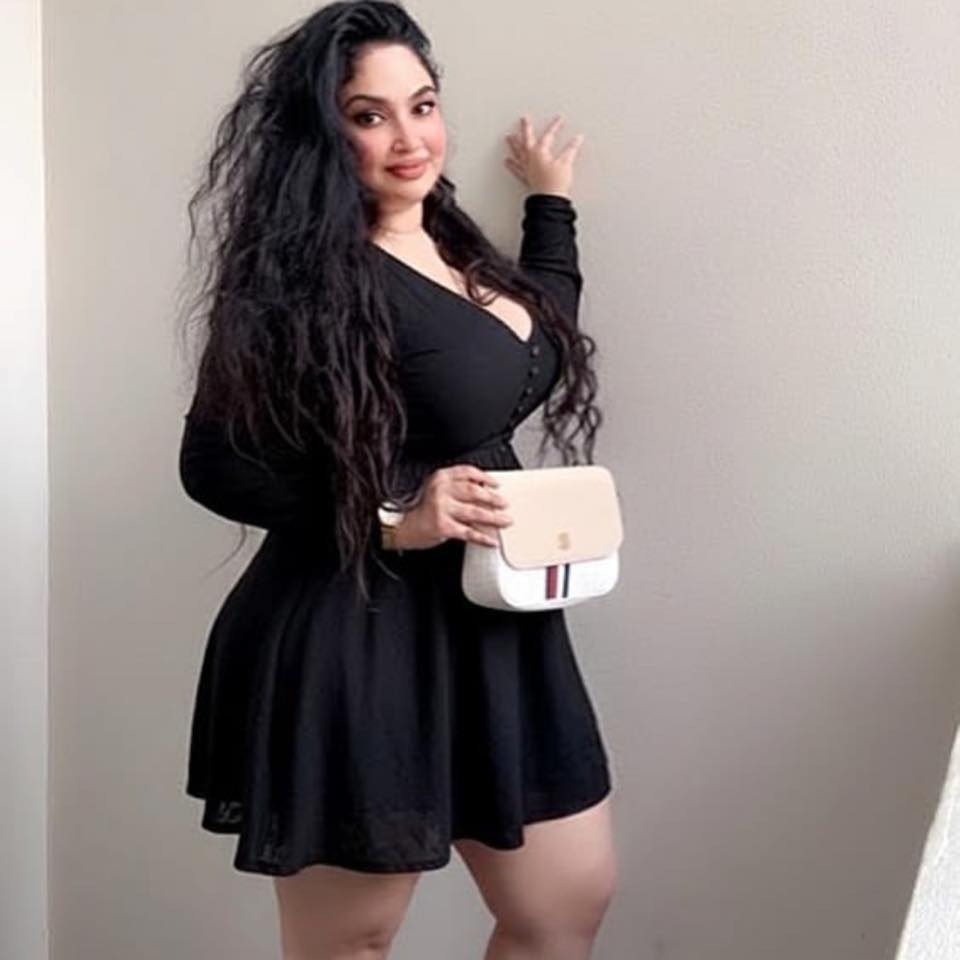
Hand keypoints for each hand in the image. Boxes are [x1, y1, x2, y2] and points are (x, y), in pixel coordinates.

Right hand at [394, 464, 512, 549]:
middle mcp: (441, 490)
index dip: (485, 478)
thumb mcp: (435, 490)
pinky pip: (468, 532)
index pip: (467, 472)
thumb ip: (456, 488)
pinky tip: (492, 540)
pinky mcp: (443, 526)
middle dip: (493, 498)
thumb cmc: (421, 510)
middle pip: (474, 491)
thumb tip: (485, 494)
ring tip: (505, 520)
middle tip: (504, 503)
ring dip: (494, 517)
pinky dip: (483, 537)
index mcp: (440, 478)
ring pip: (475, 512)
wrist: (401, 527)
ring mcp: (442, 508)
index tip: (496, 484)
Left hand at [503, 114, 584, 198]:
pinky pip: (516, 169)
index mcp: (540, 152)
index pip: (548, 135)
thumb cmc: (555, 183)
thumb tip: (577, 139)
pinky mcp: (526, 178)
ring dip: (513, 144)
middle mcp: (530, 158)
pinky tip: (507, 161)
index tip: (559, 119)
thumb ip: (571, 149)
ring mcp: (527, 168)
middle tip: (523, 119)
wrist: (549, 200)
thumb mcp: (566, 163)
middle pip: (526, 139)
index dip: (554, 126)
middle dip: (526, 128)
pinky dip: (511, 165)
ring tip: (508, 137)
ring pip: (518, 152)